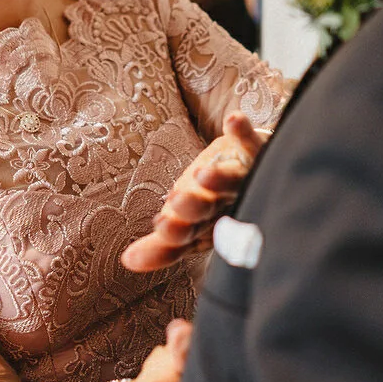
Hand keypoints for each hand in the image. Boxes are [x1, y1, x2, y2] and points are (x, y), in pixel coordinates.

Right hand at [121, 113, 264, 272]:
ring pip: (232, 180)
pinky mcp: (256, 152)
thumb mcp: (185, 224)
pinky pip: (252, 142)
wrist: (252, 173)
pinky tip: (232, 120)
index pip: (189, 234)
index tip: (161, 225)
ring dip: (218, 177)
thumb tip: (126, 261)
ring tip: (202, 173)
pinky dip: (243, 131)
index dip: (176, 231)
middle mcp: (227, 206)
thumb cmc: (214, 205)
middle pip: (211, 208)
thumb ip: (161, 246)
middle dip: (194, 206)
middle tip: (178, 202)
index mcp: (209, 228)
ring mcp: (245, 178)